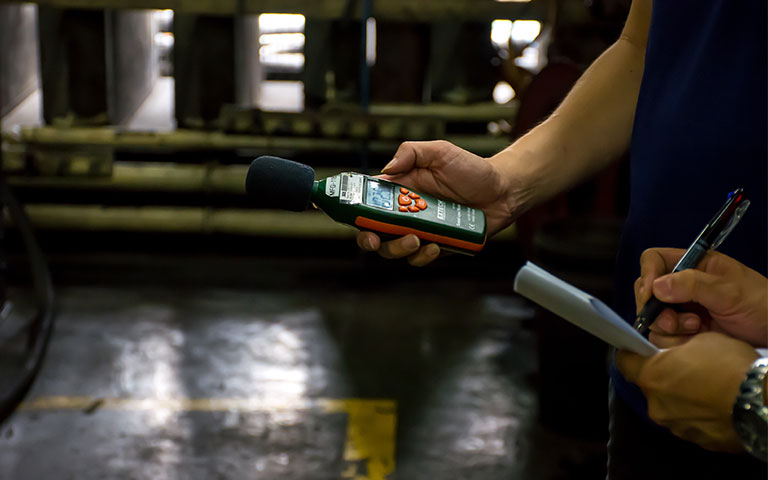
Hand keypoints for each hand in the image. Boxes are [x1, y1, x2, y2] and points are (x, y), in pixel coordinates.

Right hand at [356, 141, 513, 265]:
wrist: (503, 191)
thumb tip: (386, 171)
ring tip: (414, 239)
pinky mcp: (436, 246)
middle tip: (375, 238)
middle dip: (368, 238)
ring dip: (397, 248)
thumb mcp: (440, 151)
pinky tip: (434, 245)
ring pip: (394, 248)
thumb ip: (411, 153)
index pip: (368, 201)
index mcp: (400, 188)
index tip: (352, 216)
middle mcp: (405, 212)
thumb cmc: (472, 169)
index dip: (354, 210)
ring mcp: (420, 230)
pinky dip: (423, 256)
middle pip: (373, 231)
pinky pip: (420, 258)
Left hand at [616, 332, 758, 452]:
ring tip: (708, 389)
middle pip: (650, 386)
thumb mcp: (700, 340)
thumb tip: (672, 355)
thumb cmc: (729, 365)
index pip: (624, 362)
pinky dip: (699, 414)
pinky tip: (717, 406)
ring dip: (682, 397)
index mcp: (651, 377)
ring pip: (671, 406)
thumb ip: (676, 349)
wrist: (762, 401)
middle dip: (664, 377)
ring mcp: (677, 426)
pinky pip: (691, 423)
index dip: (631, 353)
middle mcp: (657, 405)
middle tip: (686, 368)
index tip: (640, 350)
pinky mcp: (698, 441)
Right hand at [635, 248, 767, 347]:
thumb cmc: (763, 307)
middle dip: (655, 308)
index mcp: (694, 266)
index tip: (651, 294)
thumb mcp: (731, 292)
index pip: (654, 260)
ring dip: (669, 327)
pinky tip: (697, 341)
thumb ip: (693, 285)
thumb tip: (656, 286)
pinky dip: (675, 342)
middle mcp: (683, 287)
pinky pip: (662, 337)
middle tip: (674, 321)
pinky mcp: (684, 333)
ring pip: (652, 317)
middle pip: (646, 291)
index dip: (648, 274)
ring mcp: (682, 311)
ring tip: (697, 329)